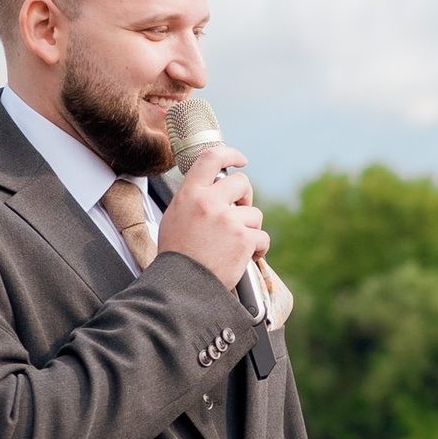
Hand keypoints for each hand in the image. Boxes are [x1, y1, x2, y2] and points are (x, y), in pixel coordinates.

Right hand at [156, 143, 268, 296]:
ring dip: (250, 229)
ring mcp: (227, 220)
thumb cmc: (177, 256)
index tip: (240, 159)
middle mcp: (209, 202)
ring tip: (234, 245)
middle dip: (245, 198)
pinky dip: (258, 249)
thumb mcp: (175, 218)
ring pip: (255, 214)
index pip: (211, 158)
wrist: (180, 285)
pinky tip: (246, 257)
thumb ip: (194, 200)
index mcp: (189, 194)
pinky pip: (262, 237)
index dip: (230, 154)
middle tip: (240, 214)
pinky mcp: (243, 239)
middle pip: (242, 182)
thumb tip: (213, 191)